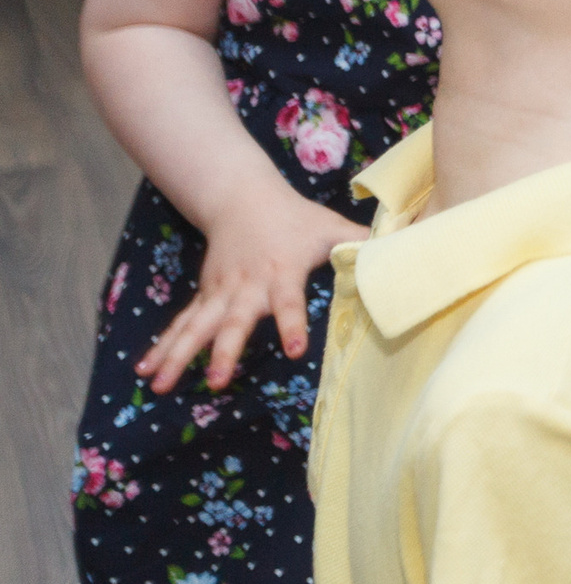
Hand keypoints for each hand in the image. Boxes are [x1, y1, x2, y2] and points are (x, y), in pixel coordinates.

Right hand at [136, 175, 368, 393]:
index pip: (289, 302)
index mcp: (282, 272)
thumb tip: (410, 245)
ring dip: (178, 355)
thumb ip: (364, 241)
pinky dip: (163, 346)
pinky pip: (182, 324)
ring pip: (197, 327)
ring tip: (160, 385)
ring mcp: (221, 293)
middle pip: (234, 321)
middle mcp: (247, 286)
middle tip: (217, 380)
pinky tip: (146, 372)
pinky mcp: (206, 296)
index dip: (293, 325)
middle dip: (224, 351)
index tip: (295, 351)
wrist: (243, 198)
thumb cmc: (297, 219)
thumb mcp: (332, 226)